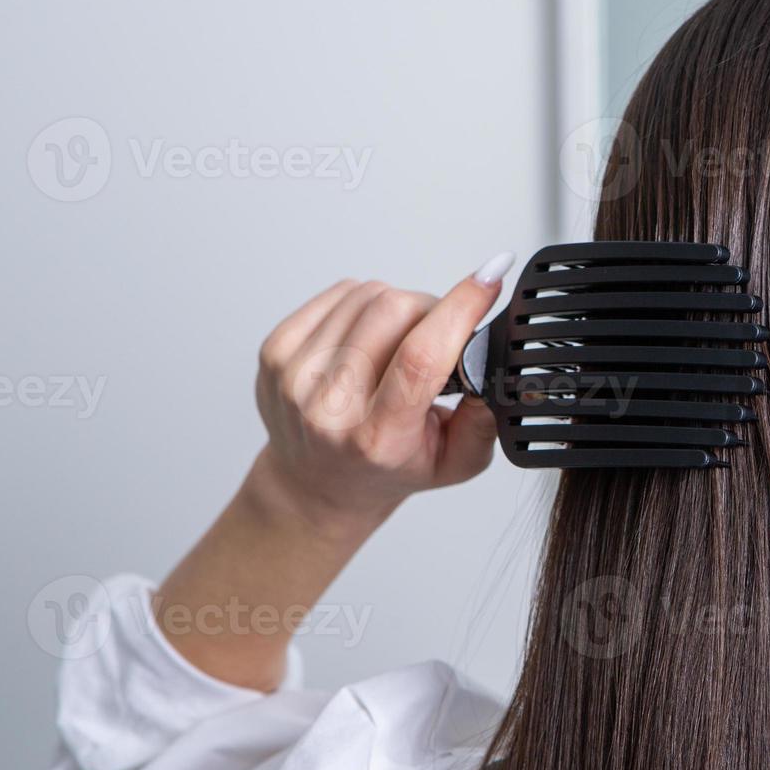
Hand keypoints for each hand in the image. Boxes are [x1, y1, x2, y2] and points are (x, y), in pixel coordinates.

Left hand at [153, 252, 515, 690]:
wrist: (312, 495)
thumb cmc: (387, 480)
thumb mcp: (455, 469)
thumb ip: (486, 421)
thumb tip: (496, 367)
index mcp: (378, 440)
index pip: (423, 354)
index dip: (462, 307)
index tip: (494, 274)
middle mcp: (329, 409)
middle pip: (396, 311)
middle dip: (434, 307)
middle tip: (446, 332)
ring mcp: (292, 380)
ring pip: (366, 296)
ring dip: (399, 305)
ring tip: (406, 342)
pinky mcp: (272, 357)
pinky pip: (334, 297)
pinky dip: (362, 305)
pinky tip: (369, 338)